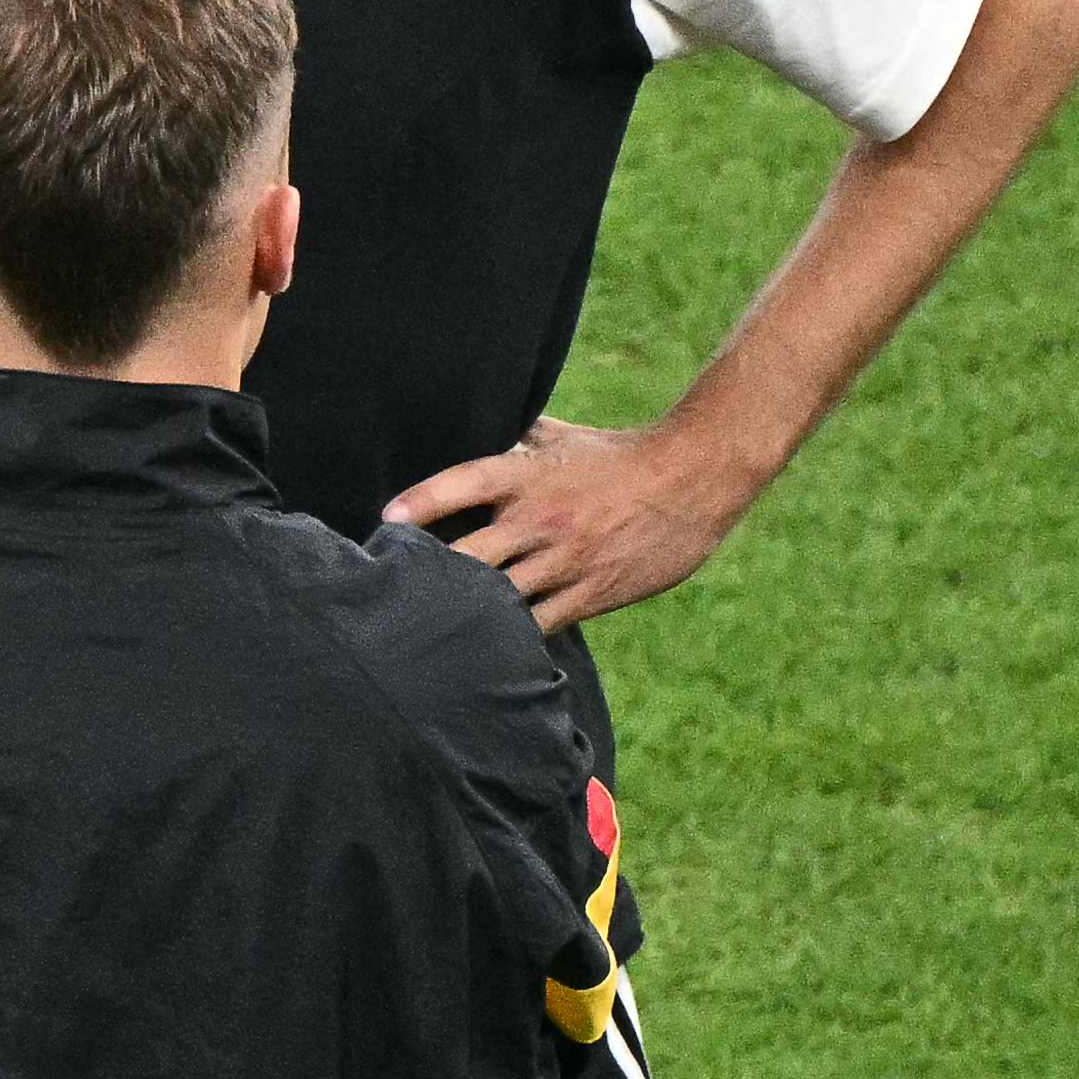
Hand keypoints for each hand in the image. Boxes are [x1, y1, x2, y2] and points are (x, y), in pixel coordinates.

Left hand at [382, 416, 751, 631]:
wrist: (693, 478)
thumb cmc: (622, 455)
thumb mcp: (566, 437)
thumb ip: (520, 438)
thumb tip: (484, 421)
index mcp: (527, 476)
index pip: (462, 484)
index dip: (421, 502)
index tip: (385, 520)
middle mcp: (538, 520)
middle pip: (470, 558)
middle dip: (431, 578)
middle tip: (394, 597)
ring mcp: (564, 561)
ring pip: (500, 600)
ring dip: (467, 617)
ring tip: (428, 636)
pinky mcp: (590, 593)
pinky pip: (540, 625)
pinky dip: (513, 640)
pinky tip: (487, 656)